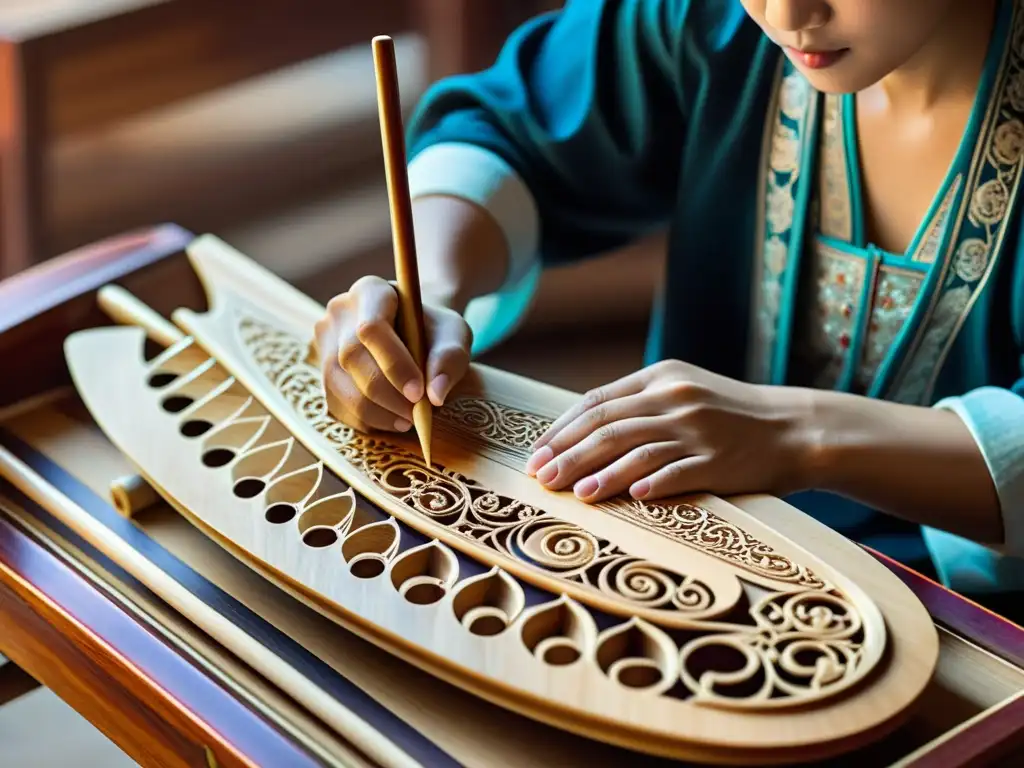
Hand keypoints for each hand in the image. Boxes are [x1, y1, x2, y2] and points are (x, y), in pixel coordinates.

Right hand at [314, 276, 472, 431]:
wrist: (414, 336)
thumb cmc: (433, 331)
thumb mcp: (454, 335)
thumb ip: (450, 358)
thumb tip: (435, 395)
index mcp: (370, 291)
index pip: (371, 328)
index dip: (394, 364)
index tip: (419, 393)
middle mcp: (339, 312)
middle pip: (350, 357)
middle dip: (384, 393)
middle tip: (415, 414)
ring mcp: (324, 342)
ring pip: (338, 384)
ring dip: (374, 411)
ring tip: (407, 420)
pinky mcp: (322, 372)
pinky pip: (335, 403)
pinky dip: (364, 420)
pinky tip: (391, 421)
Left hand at [524, 360, 815, 501]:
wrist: (793, 428)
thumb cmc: (728, 415)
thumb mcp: (682, 391)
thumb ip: (637, 404)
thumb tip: (581, 431)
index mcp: (661, 377)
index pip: (597, 402)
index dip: (562, 429)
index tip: (536, 453)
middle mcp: (676, 399)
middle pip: (608, 426)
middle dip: (568, 453)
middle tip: (540, 477)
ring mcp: (698, 430)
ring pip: (636, 450)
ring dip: (599, 472)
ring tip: (572, 491)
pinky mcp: (719, 461)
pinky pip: (678, 472)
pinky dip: (652, 484)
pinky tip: (629, 497)